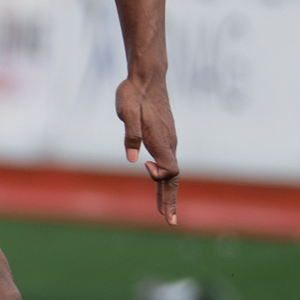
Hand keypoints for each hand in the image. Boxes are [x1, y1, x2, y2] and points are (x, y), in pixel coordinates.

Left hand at [116, 70, 179, 225]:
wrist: (146, 77)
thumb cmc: (134, 93)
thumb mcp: (127, 111)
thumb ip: (130, 134)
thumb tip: (133, 160)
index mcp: (162, 140)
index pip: (170, 169)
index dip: (160, 175)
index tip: (145, 167)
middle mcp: (169, 143)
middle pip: (172, 178)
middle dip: (170, 201)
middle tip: (170, 222)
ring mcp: (168, 141)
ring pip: (171, 173)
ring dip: (167, 194)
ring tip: (165, 214)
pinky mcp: (164, 138)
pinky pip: (168, 164)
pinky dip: (165, 180)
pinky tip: (160, 189)